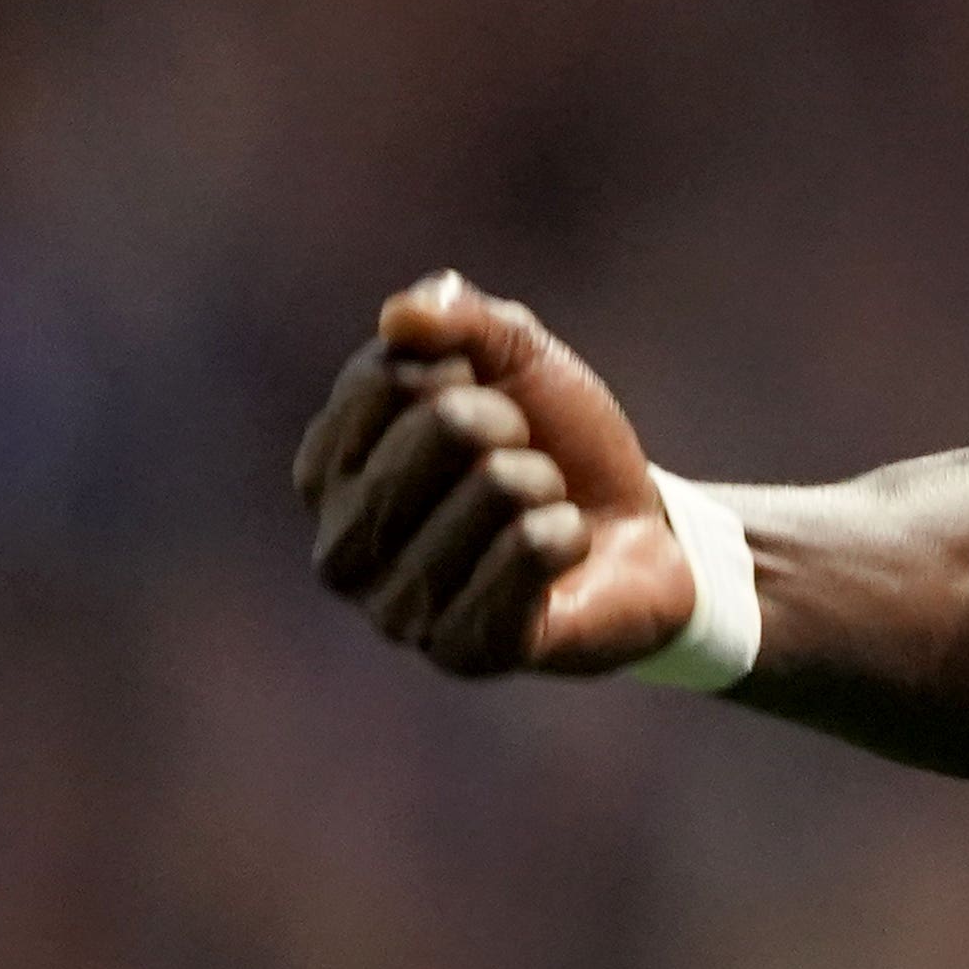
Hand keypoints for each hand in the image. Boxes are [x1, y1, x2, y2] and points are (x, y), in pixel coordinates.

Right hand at [291, 274, 698, 676]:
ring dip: (545, 485)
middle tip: (526, 460)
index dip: (468, 370)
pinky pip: (527, 553)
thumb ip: (458, 316)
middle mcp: (340, 548)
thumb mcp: (518, 356)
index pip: (390, 374)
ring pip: (497, 487)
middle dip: (513, 424)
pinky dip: (567, 533)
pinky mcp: (461, 652)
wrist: (640, 531)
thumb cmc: (557, 443)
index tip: (486, 402)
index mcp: (329, 469)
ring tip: (541, 510)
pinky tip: (563, 547)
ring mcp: (394, 610)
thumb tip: (401, 319)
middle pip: (441, 425)